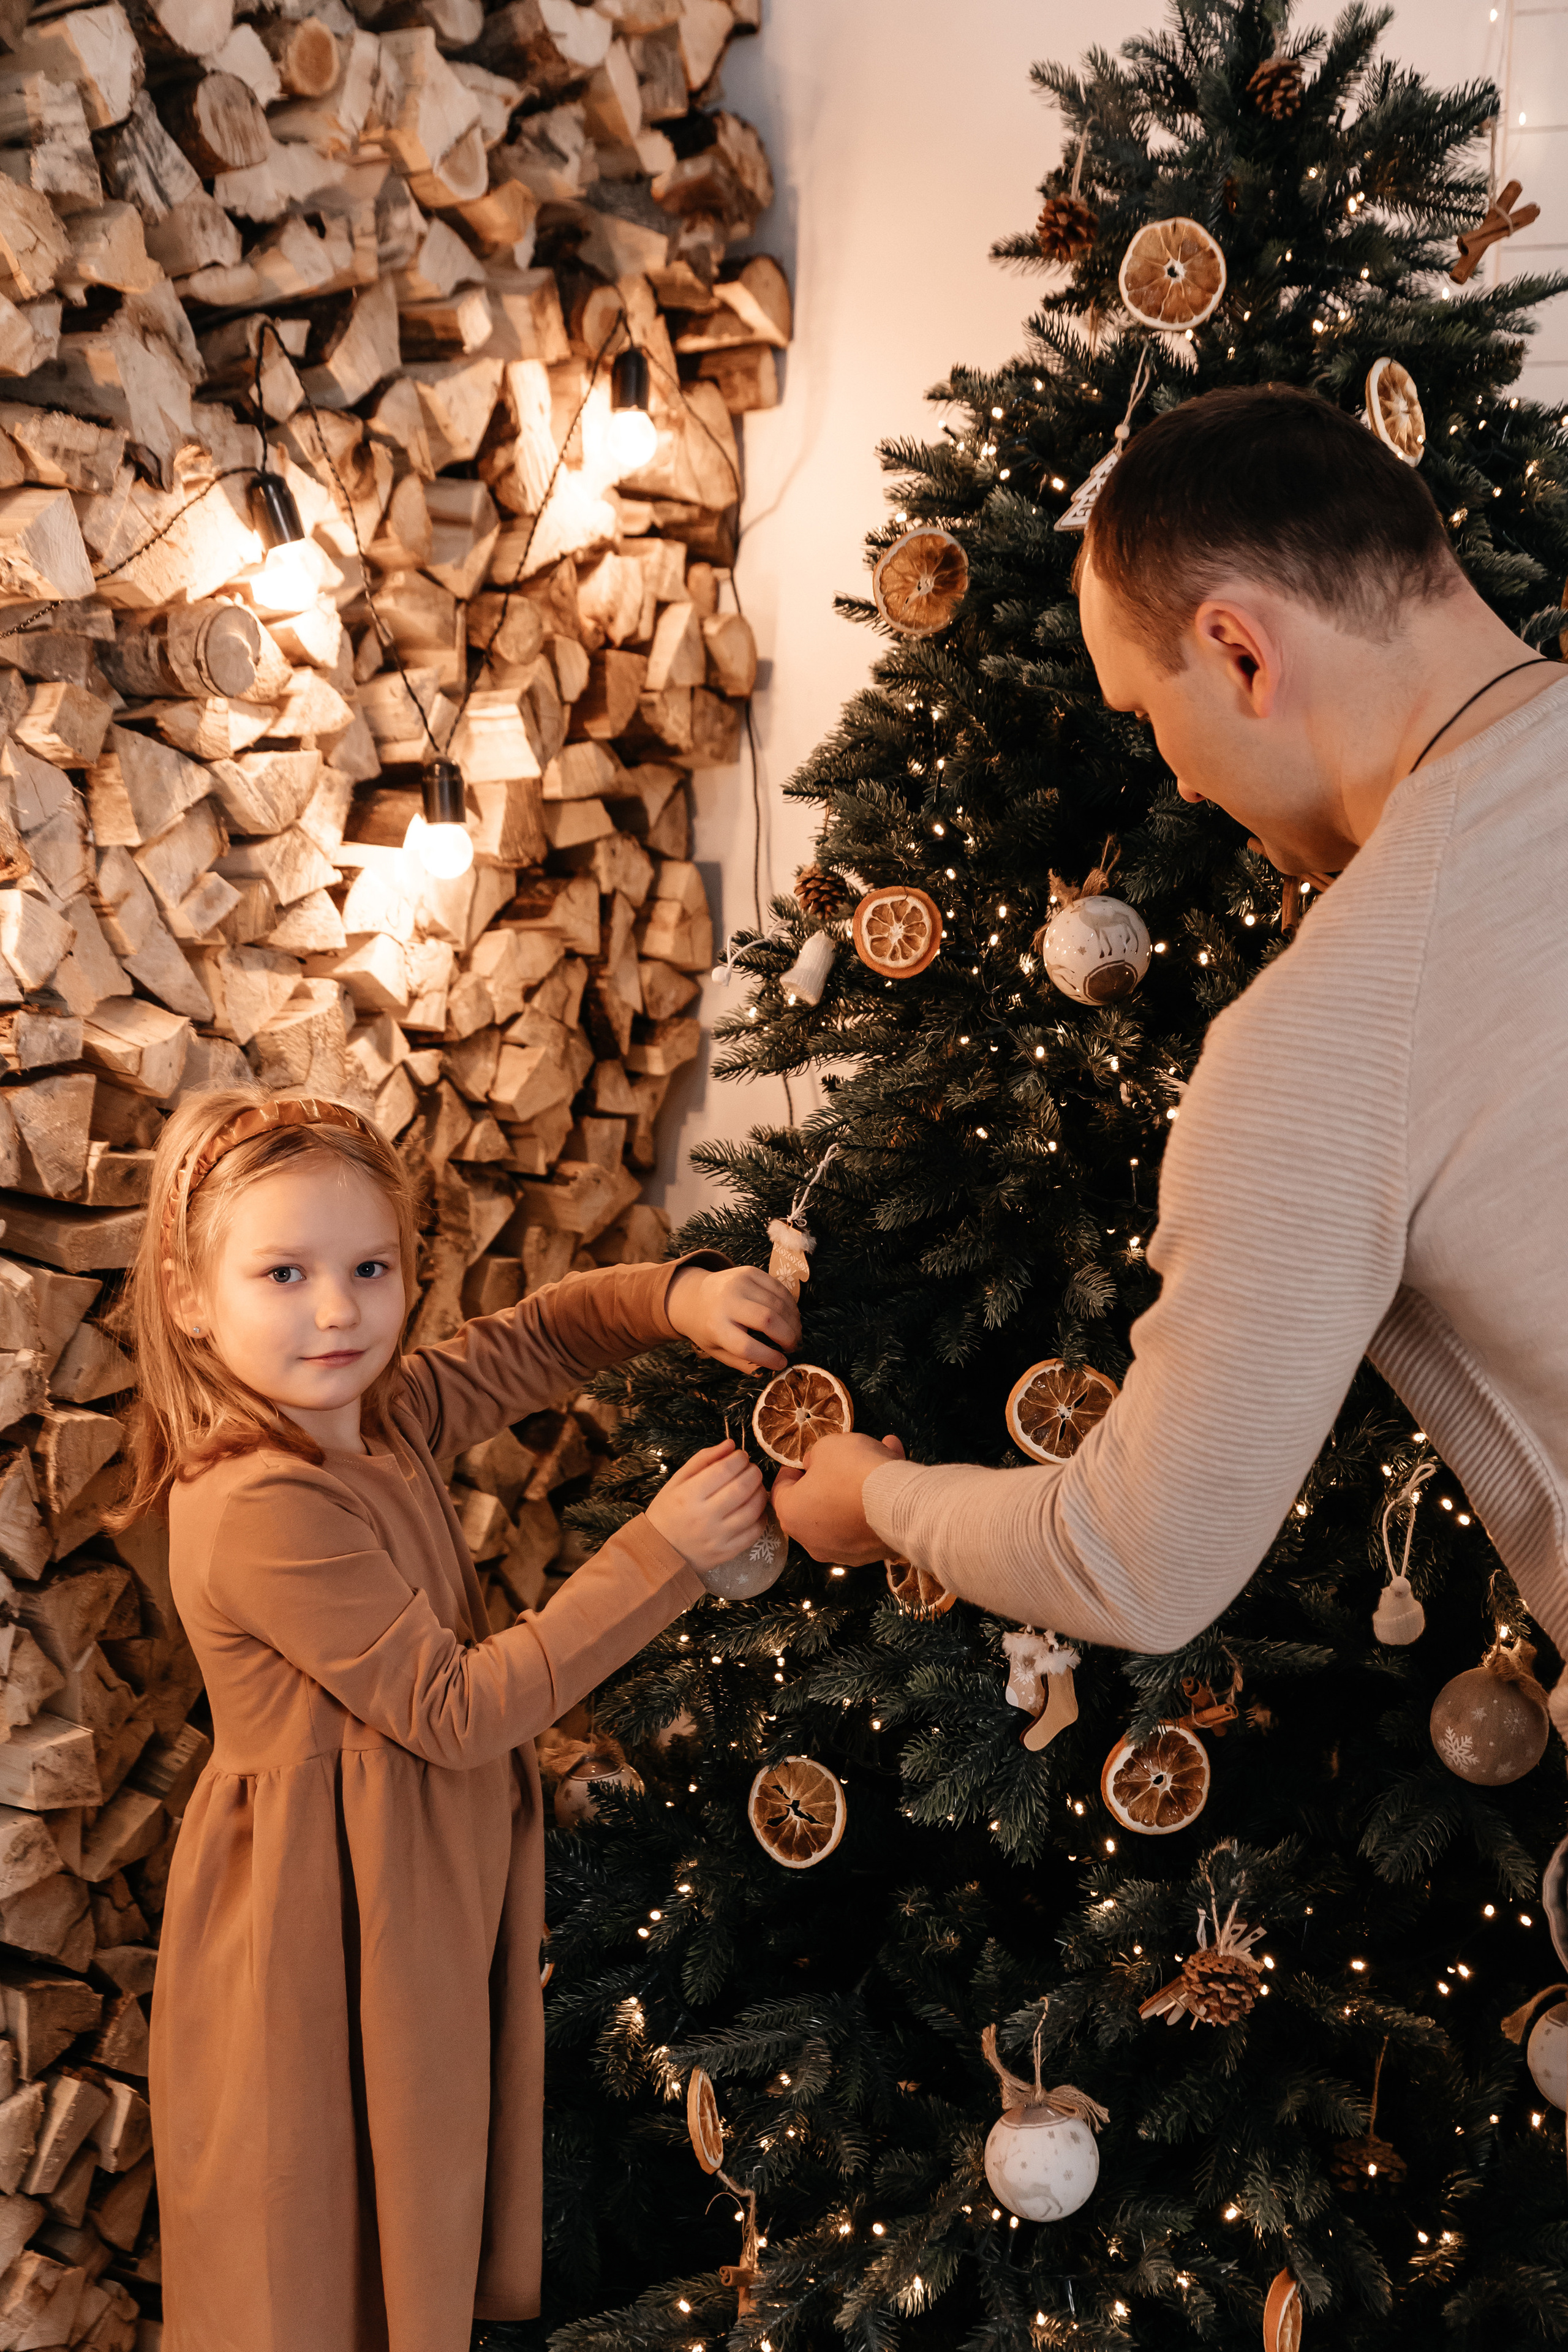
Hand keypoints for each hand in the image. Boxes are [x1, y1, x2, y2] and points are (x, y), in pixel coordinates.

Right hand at [646, 1438, 767, 1571]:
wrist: (660, 1551)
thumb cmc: (668, 1511)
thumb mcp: (677, 1481)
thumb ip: (703, 1459)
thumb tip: (730, 1444)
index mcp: (689, 1495)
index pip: (723, 1470)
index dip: (738, 1459)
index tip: (741, 1456)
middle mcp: (704, 1516)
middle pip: (741, 1488)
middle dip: (753, 1473)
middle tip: (751, 1469)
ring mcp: (717, 1537)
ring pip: (752, 1510)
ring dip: (760, 1493)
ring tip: (755, 1486)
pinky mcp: (726, 1552)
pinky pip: (753, 1533)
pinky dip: (761, 1517)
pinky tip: (756, 1509)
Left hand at [667, 1263, 800, 1373]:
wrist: (694, 1295)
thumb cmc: (709, 1328)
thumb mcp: (718, 1350)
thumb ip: (743, 1363)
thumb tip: (773, 1369)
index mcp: (716, 1327)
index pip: (745, 1346)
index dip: (768, 1357)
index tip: (782, 1363)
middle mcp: (726, 1302)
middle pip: (767, 1319)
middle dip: (787, 1336)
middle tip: (793, 1346)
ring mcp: (739, 1283)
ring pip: (777, 1303)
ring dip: (792, 1321)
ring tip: (795, 1333)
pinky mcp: (749, 1272)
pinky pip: (779, 1288)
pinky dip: (790, 1304)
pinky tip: (791, 1316)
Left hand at [772, 1431, 905, 1563]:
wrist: (900, 1503)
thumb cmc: (852, 1471)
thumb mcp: (827, 1447)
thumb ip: (815, 1456)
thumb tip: (816, 1465)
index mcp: (791, 1514)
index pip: (781, 1490)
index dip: (792, 1469)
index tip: (806, 1459)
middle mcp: (812, 1541)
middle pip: (815, 1503)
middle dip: (830, 1478)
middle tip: (844, 1458)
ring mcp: (842, 1551)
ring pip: (845, 1511)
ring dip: (858, 1486)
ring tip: (881, 1457)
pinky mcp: (870, 1554)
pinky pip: (867, 1522)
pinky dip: (875, 1501)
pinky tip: (894, 1474)